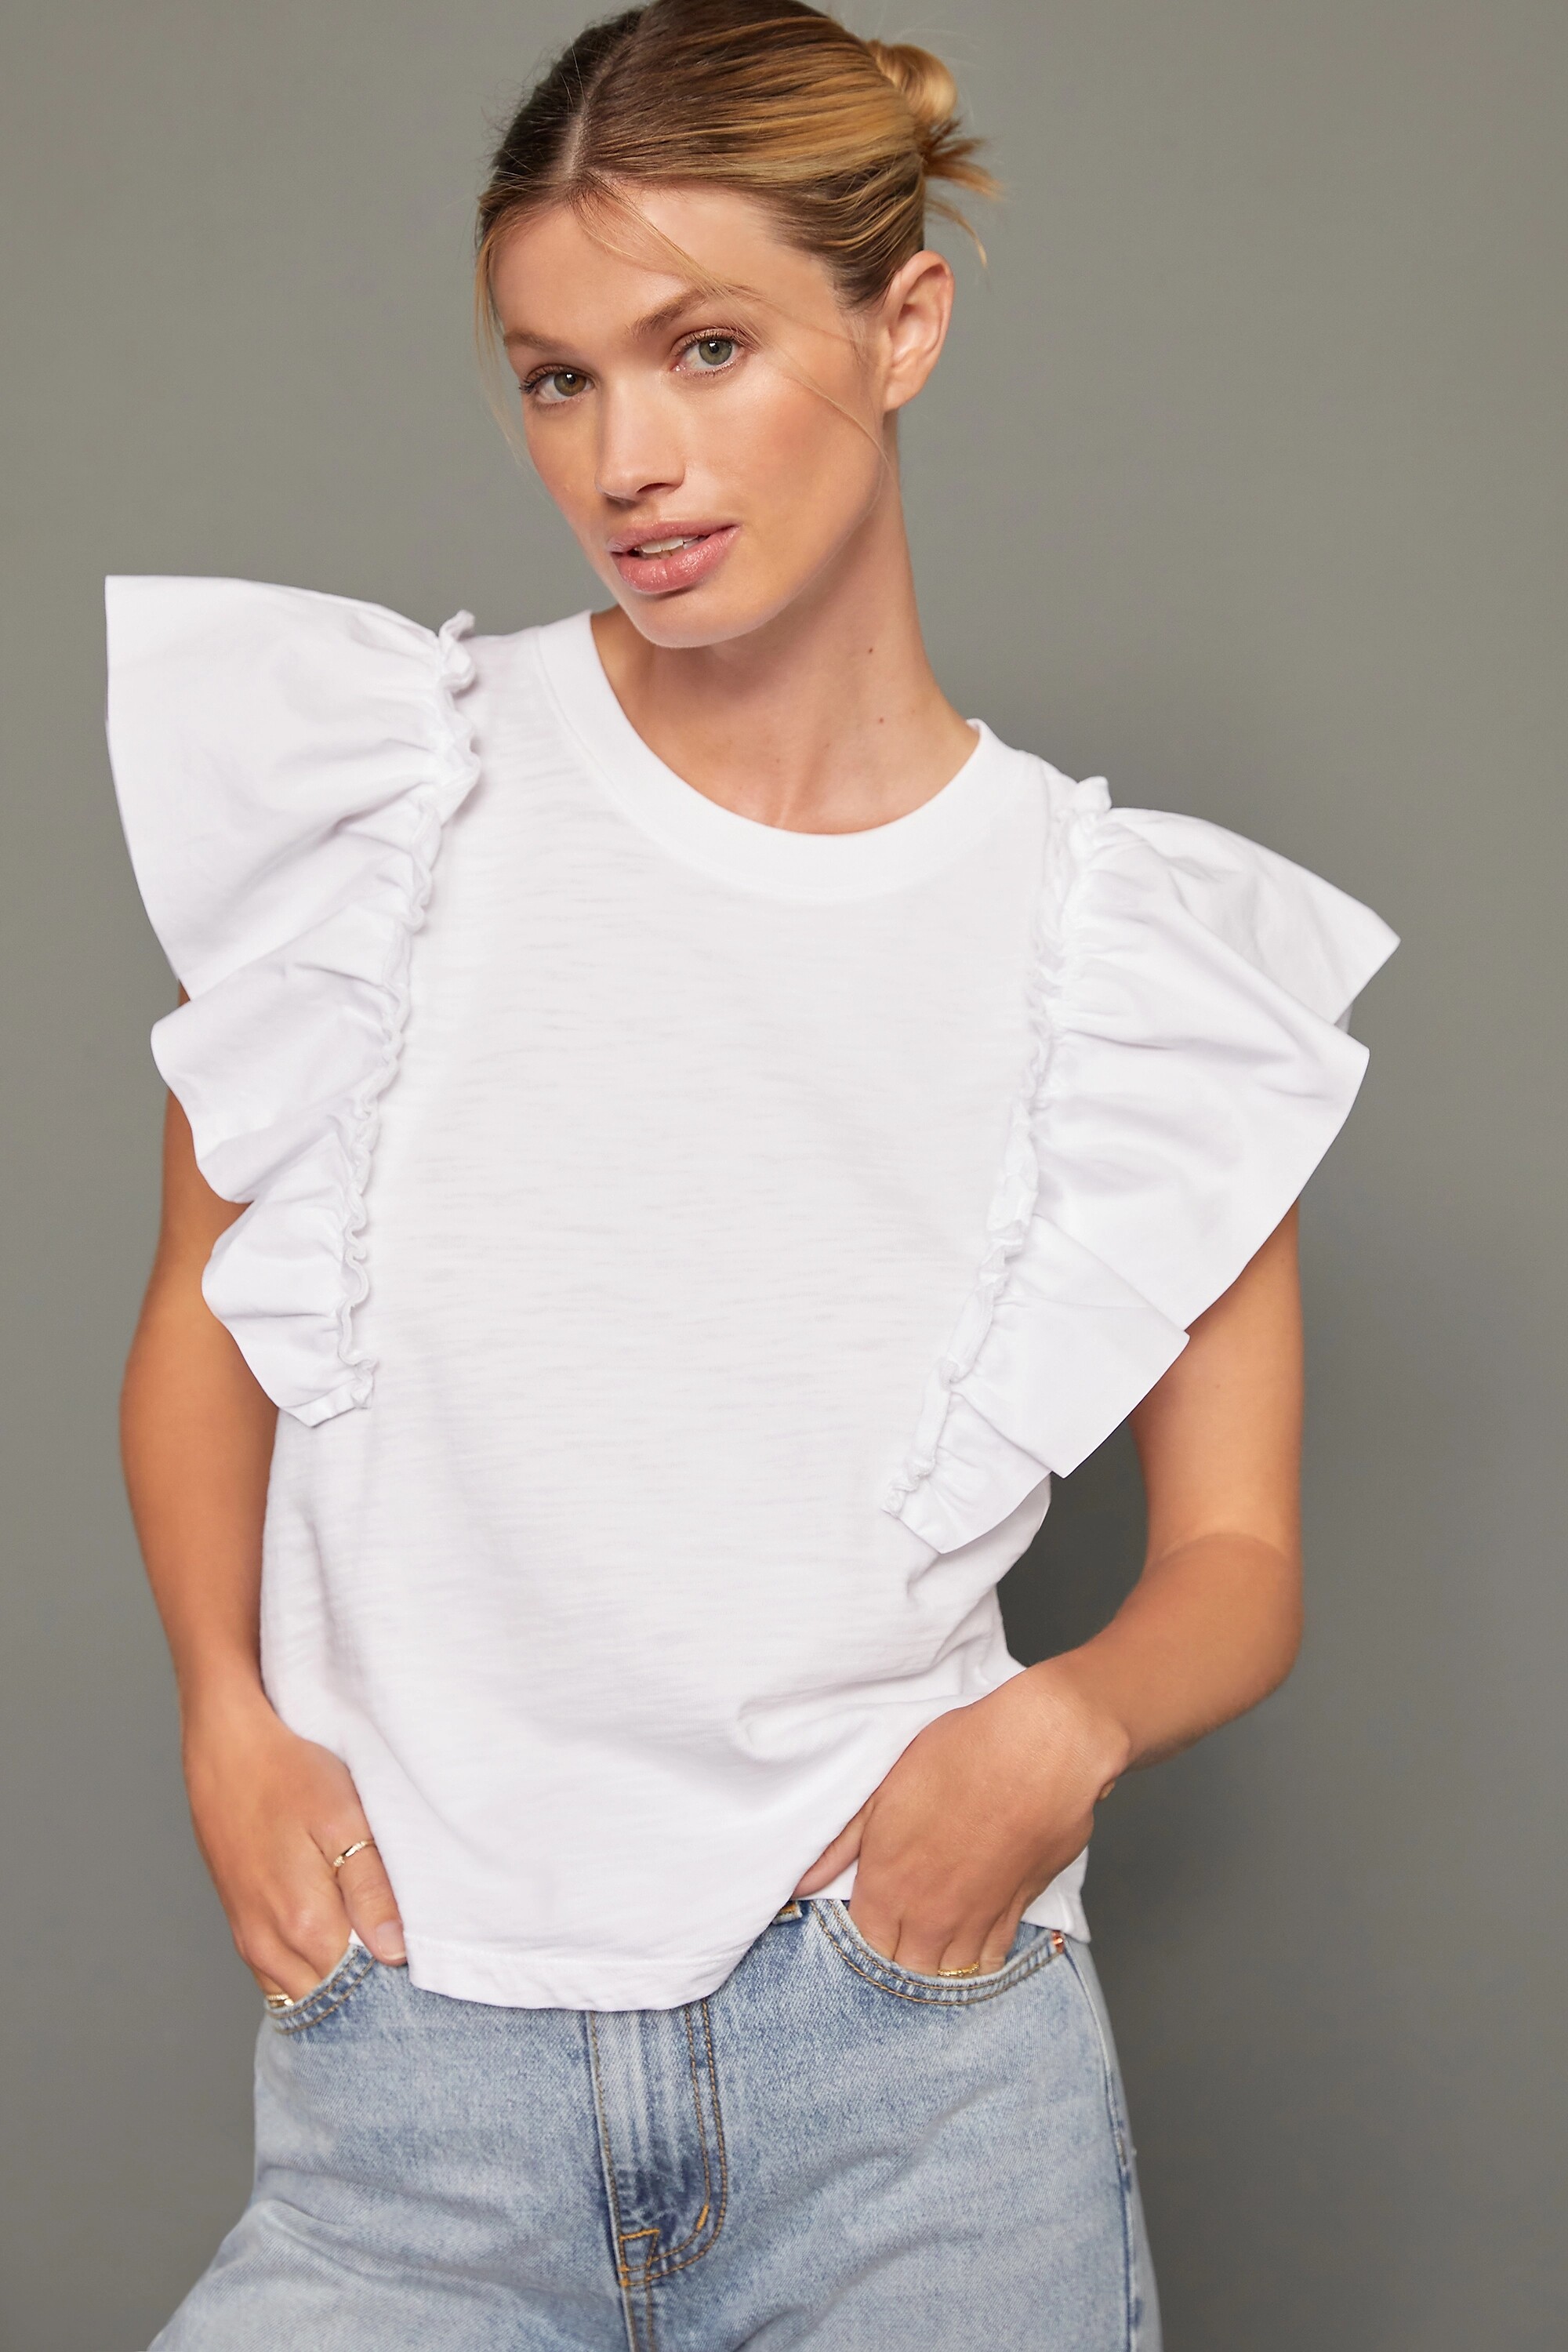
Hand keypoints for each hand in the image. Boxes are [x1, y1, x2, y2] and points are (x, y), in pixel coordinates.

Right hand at [182, 1684, 405, 2000]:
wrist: (225, 1754)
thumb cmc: (289, 1777)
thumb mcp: (346, 1821)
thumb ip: (371, 1890)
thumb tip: (394, 1953)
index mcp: (307, 1926)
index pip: (362, 1988)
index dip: (393, 1977)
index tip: (418, 1957)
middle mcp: (272, 1948)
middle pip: (332, 1997)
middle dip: (366, 1986)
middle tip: (398, 1948)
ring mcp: (251, 1943)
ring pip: (303, 1991)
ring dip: (336, 1979)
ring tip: (367, 1941)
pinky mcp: (241, 1929)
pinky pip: (278, 1976)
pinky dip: (307, 1970)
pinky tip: (331, 1940)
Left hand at [793, 1662, 1127, 1975]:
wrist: (1036, 1751)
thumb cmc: (956, 1757)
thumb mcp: (880, 1791)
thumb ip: (837, 1846)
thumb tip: (800, 1884)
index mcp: (888, 1886)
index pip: (864, 1944)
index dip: (865, 1932)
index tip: (870, 1913)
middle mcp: (929, 1915)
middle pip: (905, 1967)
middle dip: (897, 1954)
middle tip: (900, 1927)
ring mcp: (975, 1919)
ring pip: (948, 1973)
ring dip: (938, 1963)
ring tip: (933, 1939)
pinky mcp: (1017, 1910)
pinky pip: (991, 1959)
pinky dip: (979, 1959)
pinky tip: (973, 1943)